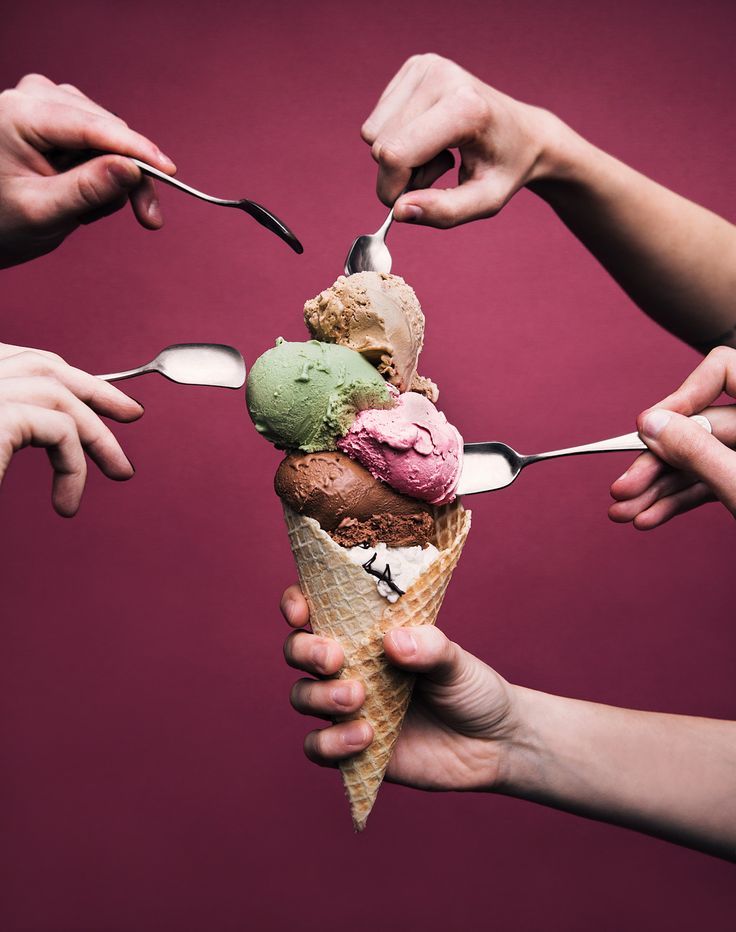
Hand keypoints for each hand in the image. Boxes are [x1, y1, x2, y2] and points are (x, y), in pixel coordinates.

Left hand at [0, 73, 175, 266]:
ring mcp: (49, 103)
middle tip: (147, 219)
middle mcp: (35, 97)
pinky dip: (106, 173)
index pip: (92, 126)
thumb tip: (133, 169)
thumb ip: (88, 190)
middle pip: (109, 131)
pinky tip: (83, 194)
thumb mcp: (43, 213)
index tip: (170, 171)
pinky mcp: (61, 116)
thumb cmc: (1, 220)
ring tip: (86, 211)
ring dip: (115, 179)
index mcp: (19, 115)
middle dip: (130, 176)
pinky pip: (105, 141)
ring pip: (112, 137)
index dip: (136, 149)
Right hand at [0, 343, 142, 515]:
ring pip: (55, 395)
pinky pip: (58, 429)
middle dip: (96, 391)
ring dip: (96, 434)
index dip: (70, 377)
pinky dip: (74, 462)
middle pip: (42, 368)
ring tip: (120, 472)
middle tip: (134, 414)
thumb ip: (7, 432)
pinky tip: (69, 500)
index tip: (108, 399)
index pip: (25, 363)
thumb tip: (50, 430)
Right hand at [280, 584, 516, 790]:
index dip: (297, 603)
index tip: (302, 613)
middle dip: (305, 651)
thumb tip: (393, 640)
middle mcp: (350, 665)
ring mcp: (347, 707)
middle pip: (297, 650)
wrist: (493, 744)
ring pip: (302, 696)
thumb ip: (429, 647)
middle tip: (335, 659)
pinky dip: (331, 743)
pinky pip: (317, 747)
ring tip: (359, 700)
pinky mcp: (351, 748)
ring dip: (321, 697)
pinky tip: (366, 737)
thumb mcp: (457, 660)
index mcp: (368, 632)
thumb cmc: (471, 688)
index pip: (317, 607)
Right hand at [361, 53, 561, 227]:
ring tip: (439, 151)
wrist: (523, 132)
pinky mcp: (414, 66)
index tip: (418, 200)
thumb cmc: (505, 170)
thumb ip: (444, 212)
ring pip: (372, 134)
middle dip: (400, 174)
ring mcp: (425, 65)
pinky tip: (431, 135)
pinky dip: (398, 137)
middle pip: (380, 147)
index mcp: (464, 107)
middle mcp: (440, 76)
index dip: (394, 189)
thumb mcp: (485, 202)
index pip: (395, 154)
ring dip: (399, 156)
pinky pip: (377, 120)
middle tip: (442, 170)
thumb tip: (398, 211)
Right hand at [610, 347, 735, 527]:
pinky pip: (709, 482)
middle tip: (621, 488)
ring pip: (698, 461)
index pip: (723, 369)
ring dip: (657, 489)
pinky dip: (679, 500)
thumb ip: (698, 451)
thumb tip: (650, 423)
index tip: (650, 426)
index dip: (683, 395)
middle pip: (698, 428)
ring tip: (624, 513)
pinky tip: (648, 516)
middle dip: (654, 463)